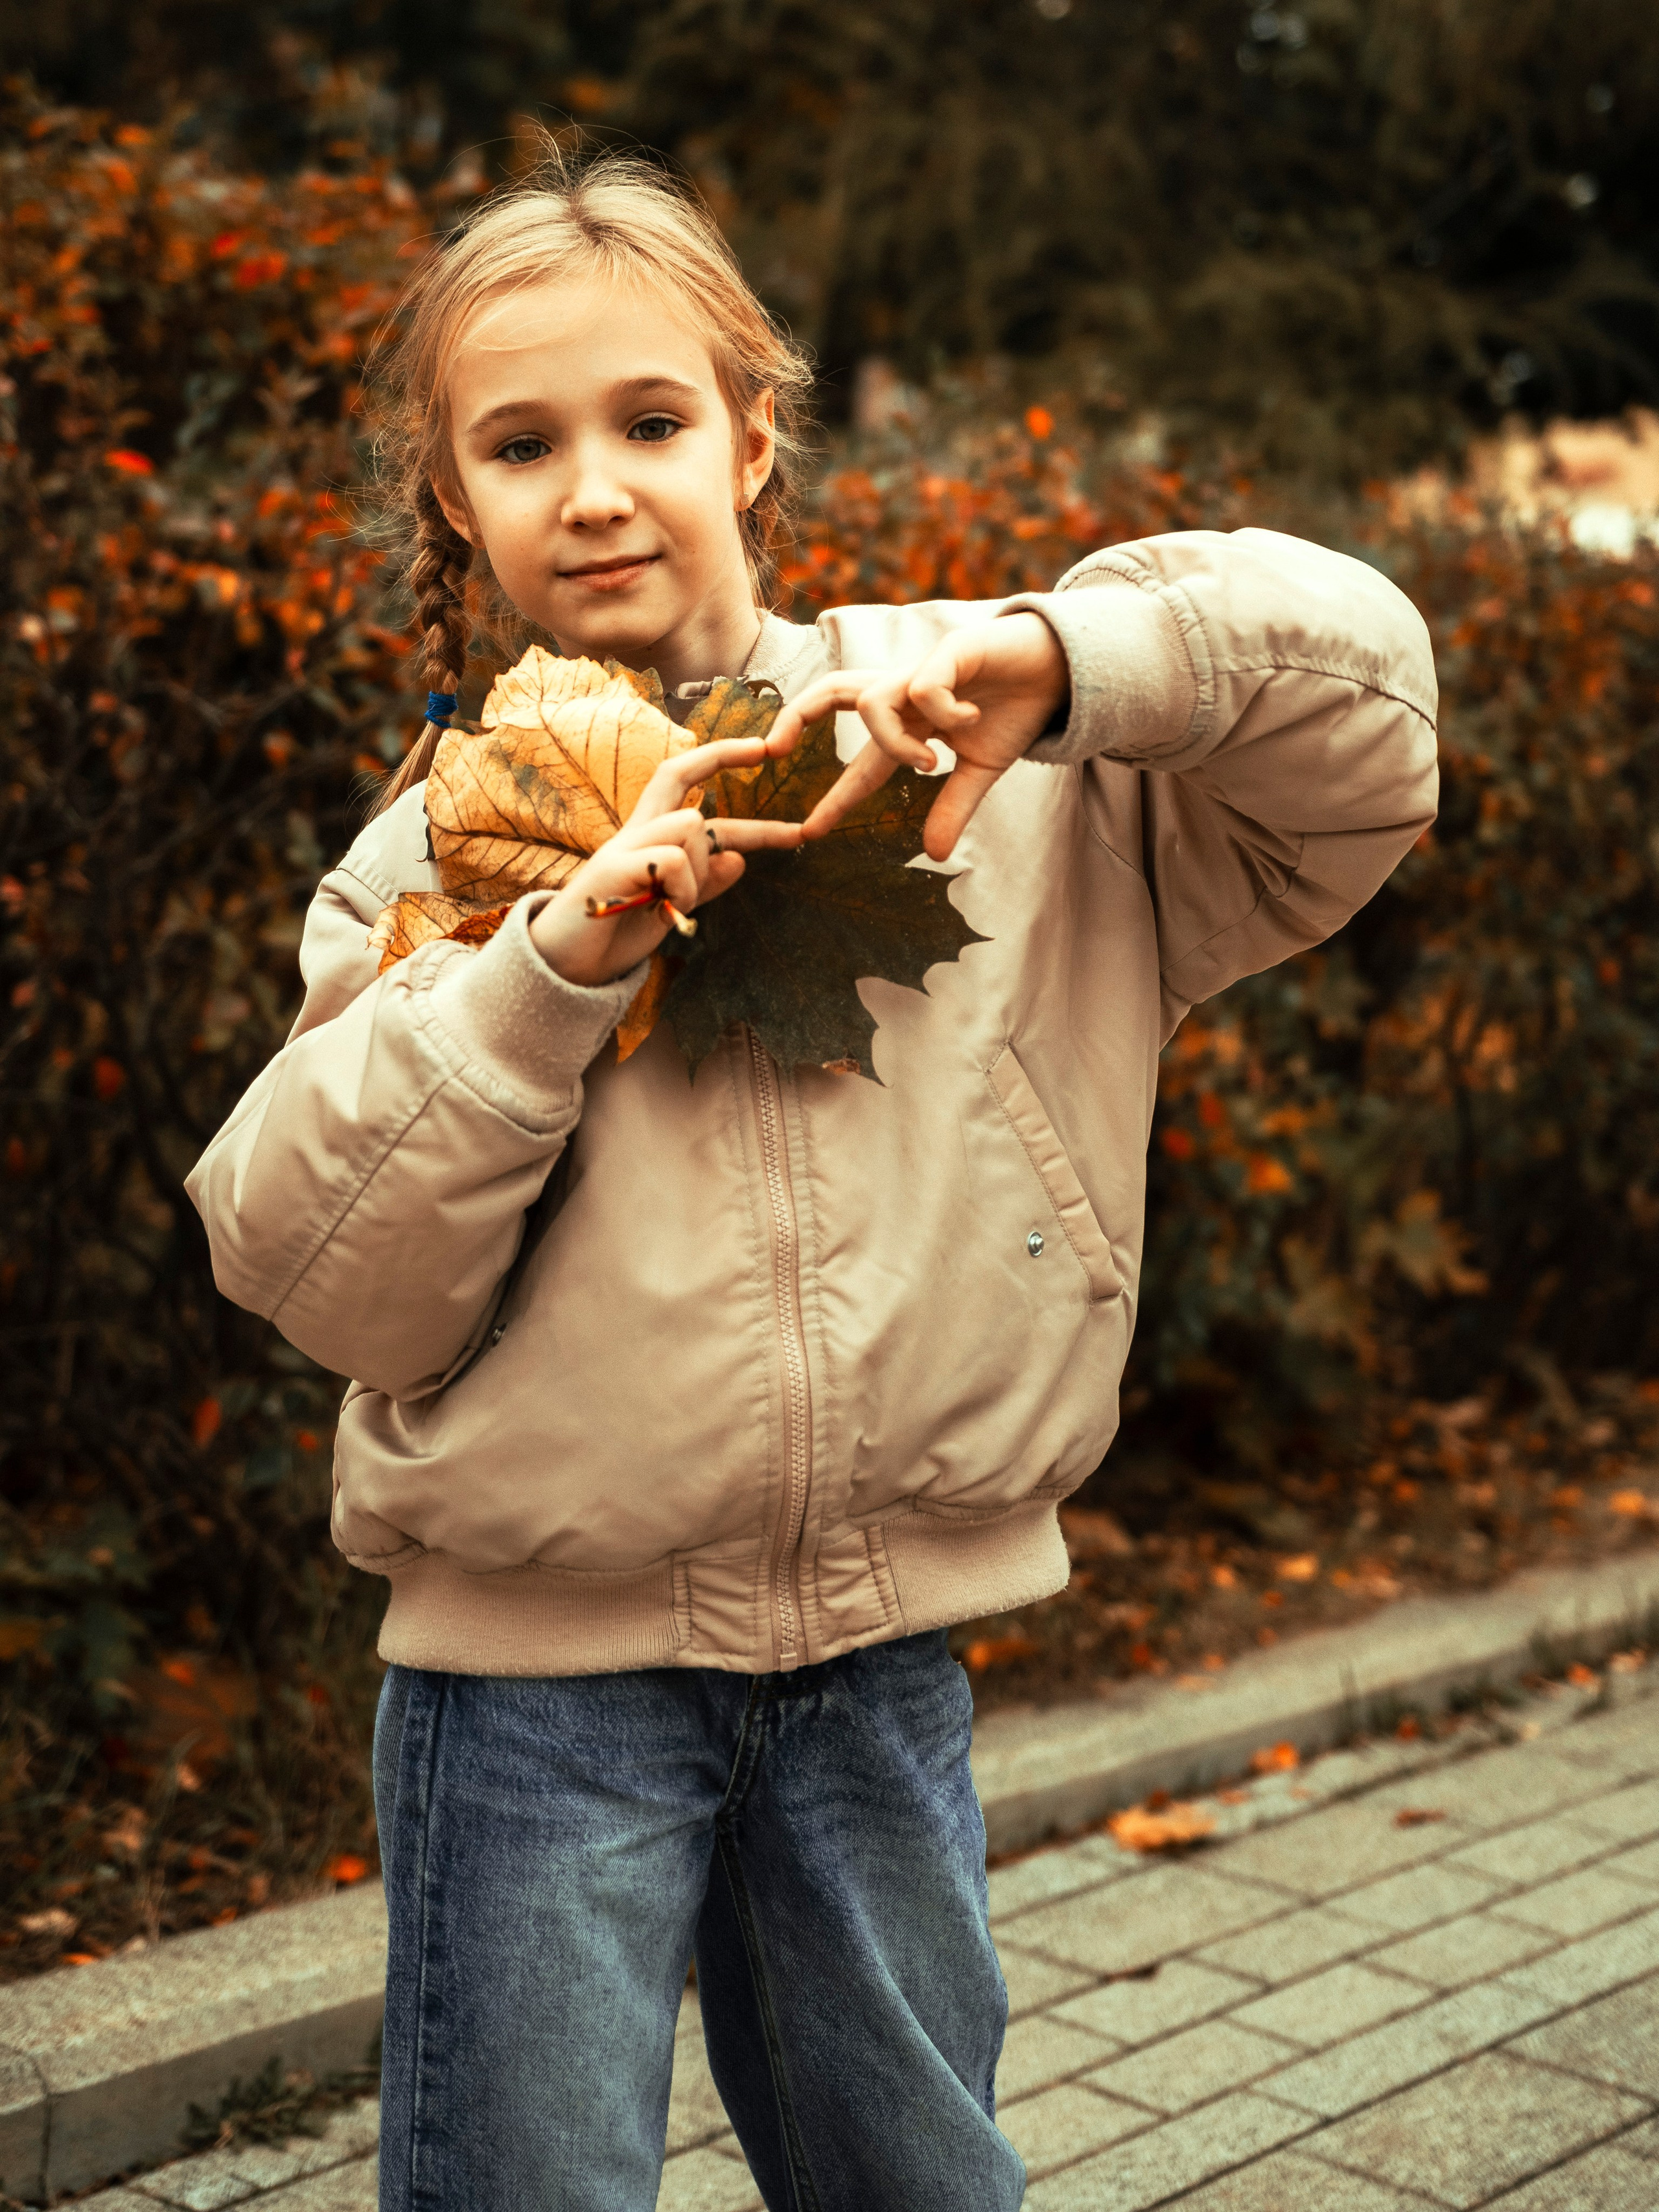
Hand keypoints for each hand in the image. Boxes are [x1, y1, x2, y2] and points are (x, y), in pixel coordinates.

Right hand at [529, 732, 801, 985]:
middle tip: (765, 748)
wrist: (565, 967)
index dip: (717, 760)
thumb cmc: (614, 936)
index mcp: (647, 837)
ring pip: (691, 824)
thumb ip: (703, 885)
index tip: (762, 750)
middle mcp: (634, 833)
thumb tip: (739, 860)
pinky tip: (664, 910)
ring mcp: (622, 847)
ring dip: (701, 868)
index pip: (680, 782)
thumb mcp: (671, 906)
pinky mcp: (613, 868)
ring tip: (676, 903)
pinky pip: (674, 861)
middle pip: (678, 774)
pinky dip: (685, 889)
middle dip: (725, 755)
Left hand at [767, 611, 1068, 860]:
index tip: (809, 833)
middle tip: (774, 749)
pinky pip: (923, 688)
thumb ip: (953, 806)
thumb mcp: (980, 771)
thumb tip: (934, 855)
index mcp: (909, 720)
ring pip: (871, 702)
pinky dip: (942, 713)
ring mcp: (923, 670)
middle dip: (795, 716)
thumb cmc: (1014, 711)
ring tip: (931, 762)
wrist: (1059, 670)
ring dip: (895, 744)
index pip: (860, 762)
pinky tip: (971, 719)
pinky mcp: (951, 652)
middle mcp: (905, 692)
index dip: (834, 796)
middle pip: (832, 691)